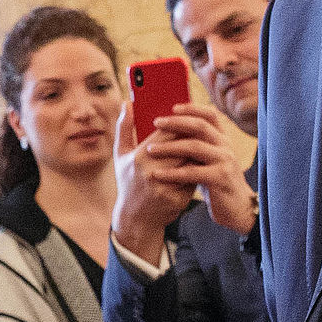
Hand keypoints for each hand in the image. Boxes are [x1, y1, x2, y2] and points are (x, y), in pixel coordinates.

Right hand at [111, 103, 196, 264]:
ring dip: (197, 154)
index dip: (180, 125)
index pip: (167, 133)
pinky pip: (194, 179)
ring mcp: (165, 187)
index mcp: (139, 158)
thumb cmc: (128, 182)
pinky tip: (198, 168)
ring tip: (199, 148)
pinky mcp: (177, 199)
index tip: (185, 120)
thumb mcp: (121, 155)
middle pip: (183, 146)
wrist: (135, 218)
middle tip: (198, 132)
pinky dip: (197, 171)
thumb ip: (124, 128)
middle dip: (192, 138)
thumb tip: (128, 103)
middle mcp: (152, 172)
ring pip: (191, 162)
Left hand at [143, 105, 258, 234]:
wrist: (236, 210)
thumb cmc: (216, 184)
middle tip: (156, 122)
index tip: (173, 107)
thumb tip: (167, 132)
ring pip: (195, 147)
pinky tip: (158, 174)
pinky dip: (173, 173)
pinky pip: (193, 172)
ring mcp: (224, 162)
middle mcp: (225, 147)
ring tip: (150, 150)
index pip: (210, 115)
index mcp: (222, 140)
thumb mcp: (207, 161)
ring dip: (170, 147)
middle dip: (176, 122)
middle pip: (200, 126)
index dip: (192, 108)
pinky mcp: (220, 179)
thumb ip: (194, 146)